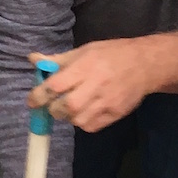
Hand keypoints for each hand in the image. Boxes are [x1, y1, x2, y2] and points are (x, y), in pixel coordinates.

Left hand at [32, 26, 177, 133]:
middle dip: (54, 108)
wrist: (145, 65)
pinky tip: (84, 111)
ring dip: (68, 116)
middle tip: (53, 103)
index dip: (39, 95)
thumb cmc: (111, 55)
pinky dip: (82, 122)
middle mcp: (95, 86)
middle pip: (65, 107)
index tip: (32, 100)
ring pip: (76, 120)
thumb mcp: (83, 51)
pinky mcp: (114, 115)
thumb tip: (32, 59)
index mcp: (85, 67)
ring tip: (71, 106)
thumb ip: (57, 60)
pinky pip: (90, 127)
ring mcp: (106, 102)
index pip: (55, 86)